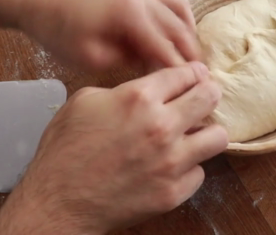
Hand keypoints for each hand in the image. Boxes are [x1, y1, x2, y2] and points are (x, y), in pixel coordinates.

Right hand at [0, 62, 227, 233]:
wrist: (57, 201)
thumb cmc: (64, 151)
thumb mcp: (84, 101)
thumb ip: (122, 90)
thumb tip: (146, 90)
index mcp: (138, 98)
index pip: (185, 73)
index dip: (192, 73)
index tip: (195, 76)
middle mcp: (161, 127)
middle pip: (210, 97)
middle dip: (208, 93)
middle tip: (204, 97)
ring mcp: (171, 162)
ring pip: (217, 137)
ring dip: (206, 132)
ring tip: (195, 134)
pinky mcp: (173, 191)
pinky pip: (199, 172)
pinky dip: (189, 168)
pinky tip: (173, 166)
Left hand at [21, 0, 200, 70]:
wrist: (40, 1)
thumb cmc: (61, 33)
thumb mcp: (93, 58)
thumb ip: (129, 61)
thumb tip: (154, 64)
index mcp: (131, 15)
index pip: (166, 47)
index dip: (182, 69)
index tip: (197, 87)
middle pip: (180, 27)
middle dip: (192, 53)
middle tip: (202, 75)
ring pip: (180, 6)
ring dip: (189, 30)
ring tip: (191, 52)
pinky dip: (176, 10)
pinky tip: (173, 25)